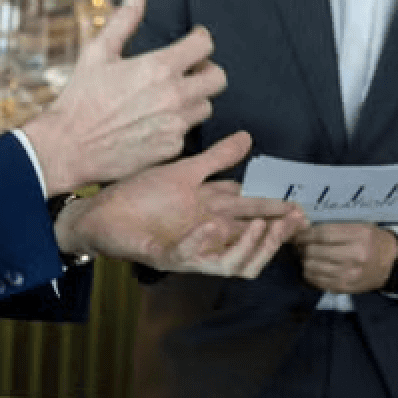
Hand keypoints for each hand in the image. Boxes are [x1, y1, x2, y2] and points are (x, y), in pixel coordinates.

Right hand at [21, 0, 226, 194]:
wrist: (70, 146)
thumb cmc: (81, 98)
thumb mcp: (97, 53)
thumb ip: (123, 21)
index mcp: (159, 67)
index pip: (204, 46)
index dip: (200, 39)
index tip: (194, 40)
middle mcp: (174, 96)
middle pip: (218, 78)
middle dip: (206, 70)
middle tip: (190, 70)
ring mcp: (175, 124)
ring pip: (205, 106)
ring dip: (193, 98)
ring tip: (169, 97)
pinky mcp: (171, 148)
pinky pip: (187, 131)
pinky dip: (176, 124)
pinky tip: (154, 121)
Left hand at [56, 132, 307, 278]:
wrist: (99, 212)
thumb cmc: (139, 194)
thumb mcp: (183, 170)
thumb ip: (217, 158)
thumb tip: (248, 137)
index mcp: (211, 212)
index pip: (252, 213)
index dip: (275, 210)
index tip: (299, 204)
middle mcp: (206, 234)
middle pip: (251, 240)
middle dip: (276, 233)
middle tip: (295, 219)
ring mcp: (188, 248)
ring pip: (232, 259)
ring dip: (251, 244)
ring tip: (264, 225)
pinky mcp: (166, 256)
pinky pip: (192, 257)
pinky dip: (204, 242)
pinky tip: (214, 225)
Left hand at [296, 222, 397, 294]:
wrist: (392, 264)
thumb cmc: (373, 241)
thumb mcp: (359, 227)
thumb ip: (335, 228)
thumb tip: (305, 230)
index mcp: (358, 236)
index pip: (322, 234)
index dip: (305, 234)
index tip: (298, 234)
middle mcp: (353, 256)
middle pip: (314, 252)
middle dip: (302, 248)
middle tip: (299, 246)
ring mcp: (349, 274)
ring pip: (313, 268)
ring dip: (304, 262)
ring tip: (304, 257)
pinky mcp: (345, 288)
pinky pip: (319, 282)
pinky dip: (310, 275)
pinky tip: (311, 269)